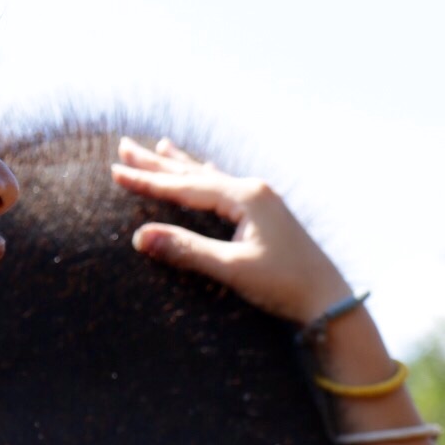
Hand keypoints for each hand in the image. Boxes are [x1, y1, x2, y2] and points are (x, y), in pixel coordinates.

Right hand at [110, 137, 350, 323]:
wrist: (329, 300)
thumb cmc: (285, 285)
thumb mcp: (232, 269)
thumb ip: (186, 250)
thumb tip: (140, 236)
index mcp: (246, 197)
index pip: (186, 186)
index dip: (148, 181)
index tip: (115, 171)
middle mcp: (254, 191)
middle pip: (195, 173)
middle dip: (158, 162)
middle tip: (124, 145)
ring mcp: (263, 202)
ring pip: (211, 178)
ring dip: (183, 165)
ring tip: (160, 146)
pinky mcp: (267, 217)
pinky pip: (227, 189)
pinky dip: (207, 178)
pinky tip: (208, 169)